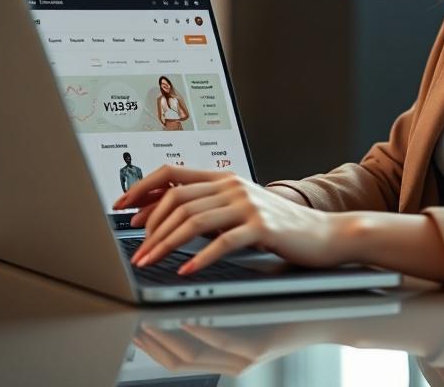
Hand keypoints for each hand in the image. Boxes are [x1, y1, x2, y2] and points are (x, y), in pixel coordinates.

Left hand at [112, 165, 355, 274]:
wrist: (323, 233)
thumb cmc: (278, 225)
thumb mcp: (237, 208)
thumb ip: (205, 207)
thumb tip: (160, 214)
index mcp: (224, 178)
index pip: (173, 174)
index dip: (142, 187)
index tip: (120, 206)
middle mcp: (233, 186)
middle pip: (178, 199)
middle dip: (150, 226)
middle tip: (135, 249)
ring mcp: (248, 204)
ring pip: (194, 220)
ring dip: (166, 243)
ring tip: (149, 261)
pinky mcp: (262, 227)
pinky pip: (223, 241)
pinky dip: (201, 257)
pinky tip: (187, 269)